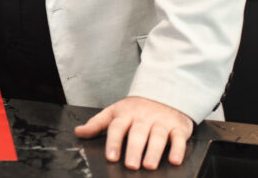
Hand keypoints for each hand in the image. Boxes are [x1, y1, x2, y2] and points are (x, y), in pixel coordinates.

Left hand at [74, 96, 193, 169]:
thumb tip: (79, 132)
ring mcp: (161, 121)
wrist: (164, 91)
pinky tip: (174, 160)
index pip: (118, 127)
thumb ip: (97, 123)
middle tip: (131, 165)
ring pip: (158, 136)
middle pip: (138, 133)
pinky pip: (178, 138)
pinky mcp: (177, 127)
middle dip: (134, 149)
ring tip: (149, 165)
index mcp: (126, 114)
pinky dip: (177, 149)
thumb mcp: (115, 111)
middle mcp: (143, 118)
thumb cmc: (136, 107)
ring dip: (154, 151)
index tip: (111, 156)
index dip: (114, 142)